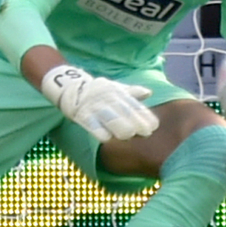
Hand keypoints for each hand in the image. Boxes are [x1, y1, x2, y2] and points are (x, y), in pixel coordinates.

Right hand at [39, 65, 157, 142]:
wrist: (71, 87)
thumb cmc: (98, 91)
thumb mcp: (116, 88)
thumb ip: (132, 92)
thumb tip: (149, 93)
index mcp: (118, 93)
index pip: (134, 105)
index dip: (144, 115)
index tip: (154, 126)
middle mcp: (108, 99)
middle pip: (124, 112)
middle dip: (135, 122)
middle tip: (146, 133)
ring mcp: (95, 107)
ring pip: (109, 117)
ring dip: (119, 127)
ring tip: (128, 136)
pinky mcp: (82, 115)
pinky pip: (91, 123)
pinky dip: (98, 130)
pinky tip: (106, 139)